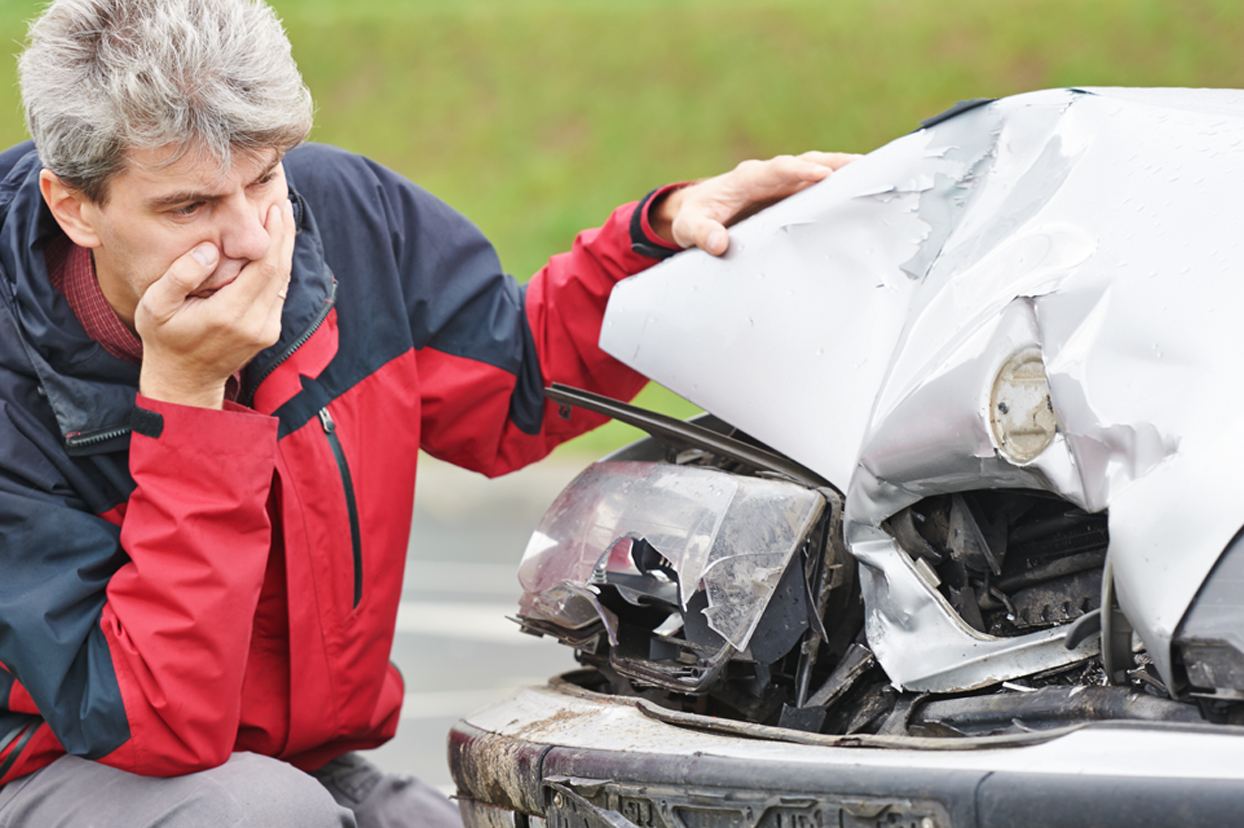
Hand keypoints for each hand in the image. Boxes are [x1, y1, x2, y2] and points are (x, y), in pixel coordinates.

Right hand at [135, 200, 295, 408]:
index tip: (273, 208)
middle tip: (282, 205)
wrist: (185, 380)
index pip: (264, 267)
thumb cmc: (164, 339)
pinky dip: (278, 268)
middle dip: (283, 236)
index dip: (273, 236)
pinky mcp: (270, 332)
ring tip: (281, 219)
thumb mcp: (155, 306)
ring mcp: (266, 330)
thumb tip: (209, 248)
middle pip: (280, 271)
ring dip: (284, 250)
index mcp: (229, 314)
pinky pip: (279, 293)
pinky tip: (274, 248)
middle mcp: (256, 324)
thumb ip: (180, 276)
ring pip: (284, 282)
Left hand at [651, 151, 858, 255]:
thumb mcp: (689, 227)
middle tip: (863, 167)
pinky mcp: (790, 194)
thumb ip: (701, 233)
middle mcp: (768, 176)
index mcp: (745, 178)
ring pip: (817, 171)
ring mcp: (782, 184)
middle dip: (833, 163)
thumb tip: (718, 244)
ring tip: (875, 175)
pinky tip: (864, 192)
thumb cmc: (694, 217)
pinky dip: (840, 186)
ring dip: (843, 172)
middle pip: (805, 163)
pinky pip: (818, 186)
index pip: (775, 170)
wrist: (697, 210)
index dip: (798, 170)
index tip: (821, 174)